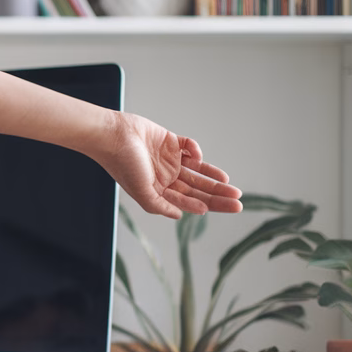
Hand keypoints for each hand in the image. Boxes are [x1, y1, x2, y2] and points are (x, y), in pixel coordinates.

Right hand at [96, 112, 243, 219]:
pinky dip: (196, 151)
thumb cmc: (123, 165)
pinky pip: (189, 147)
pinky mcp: (170, 141)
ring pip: (198, 170)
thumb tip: (179, 216)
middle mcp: (166, 177)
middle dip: (217, 194)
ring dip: (214, 177)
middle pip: (197, 188)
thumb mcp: (142, 192)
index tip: (227, 206)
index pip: (188, 201)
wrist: (113, 135)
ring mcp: (169, 159)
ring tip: (230, 184)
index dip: (208, 204)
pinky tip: (198, 157)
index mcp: (159, 190)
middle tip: (238, 201)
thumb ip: (159, 206)